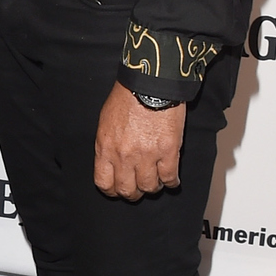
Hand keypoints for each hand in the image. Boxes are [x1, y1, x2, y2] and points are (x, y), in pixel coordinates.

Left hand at [93, 84, 185, 200]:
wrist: (149, 83)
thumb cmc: (127, 97)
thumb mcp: (106, 122)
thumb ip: (108, 145)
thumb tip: (112, 160)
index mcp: (106, 147)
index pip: (104, 183)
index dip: (112, 190)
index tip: (117, 189)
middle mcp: (124, 156)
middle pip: (127, 190)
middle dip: (132, 192)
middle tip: (138, 188)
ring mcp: (146, 156)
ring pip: (149, 187)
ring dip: (152, 187)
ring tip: (155, 182)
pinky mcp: (168, 151)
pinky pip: (169, 177)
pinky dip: (171, 182)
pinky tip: (171, 180)